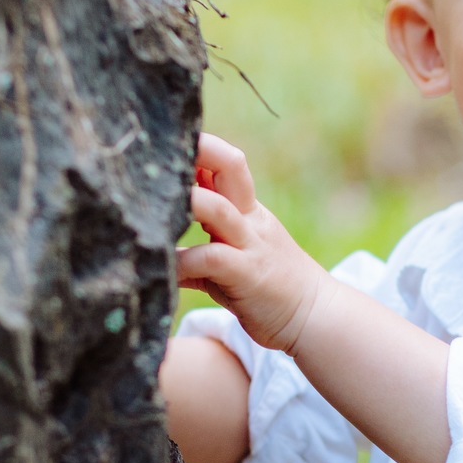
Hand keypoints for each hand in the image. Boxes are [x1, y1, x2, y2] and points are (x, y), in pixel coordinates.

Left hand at [177, 133, 325, 353]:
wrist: (314, 316)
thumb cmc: (270, 290)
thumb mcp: (235, 262)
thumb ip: (202, 254)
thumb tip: (162, 260)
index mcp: (247, 210)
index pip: (224, 164)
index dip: (198, 148)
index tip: (164, 146)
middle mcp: (250, 219)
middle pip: (230, 165)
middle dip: (198, 150)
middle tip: (158, 153)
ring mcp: (251, 244)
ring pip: (217, 207)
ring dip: (185, 202)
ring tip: (148, 209)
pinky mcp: (248, 274)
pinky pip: (210, 258)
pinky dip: (181, 262)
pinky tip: (159, 269)